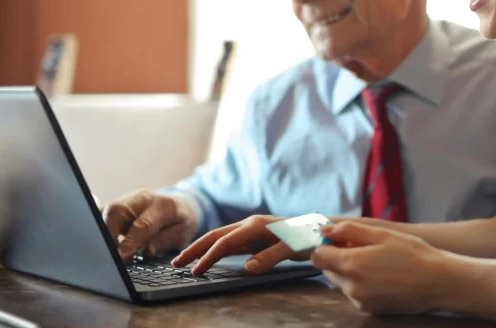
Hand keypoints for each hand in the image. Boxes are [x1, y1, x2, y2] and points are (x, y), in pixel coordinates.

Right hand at [102, 190, 198, 261]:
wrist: (181, 204)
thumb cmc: (182, 220)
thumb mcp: (183, 232)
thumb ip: (165, 241)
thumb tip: (146, 252)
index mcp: (162, 205)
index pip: (142, 224)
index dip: (130, 242)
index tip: (121, 258)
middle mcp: (141, 199)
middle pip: (117, 211)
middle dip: (108, 233)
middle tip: (107, 255)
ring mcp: (127, 201)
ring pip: (105, 211)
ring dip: (100, 231)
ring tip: (102, 251)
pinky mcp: (117, 207)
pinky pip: (102, 214)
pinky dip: (98, 228)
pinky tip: (98, 243)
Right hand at [171, 215, 309, 275]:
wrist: (320, 229)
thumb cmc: (308, 237)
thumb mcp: (292, 248)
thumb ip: (270, 257)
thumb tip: (247, 268)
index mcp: (256, 225)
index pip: (225, 242)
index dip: (208, 257)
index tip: (195, 271)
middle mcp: (250, 225)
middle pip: (215, 236)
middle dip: (194, 249)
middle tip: (175, 263)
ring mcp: (251, 230)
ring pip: (220, 239)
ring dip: (202, 249)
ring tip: (185, 261)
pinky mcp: (255, 237)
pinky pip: (230, 244)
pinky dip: (215, 250)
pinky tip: (208, 258)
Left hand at [312, 222, 449, 314]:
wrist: (438, 283)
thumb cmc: (413, 254)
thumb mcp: (382, 234)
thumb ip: (350, 230)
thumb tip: (326, 230)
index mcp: (352, 265)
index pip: (317, 256)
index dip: (326, 245)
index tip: (340, 239)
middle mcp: (351, 287)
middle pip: (328, 269)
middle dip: (338, 257)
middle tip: (361, 247)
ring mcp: (359, 301)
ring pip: (341, 282)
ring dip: (349, 270)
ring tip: (375, 261)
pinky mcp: (368, 310)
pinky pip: (353, 293)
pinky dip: (360, 283)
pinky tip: (381, 275)